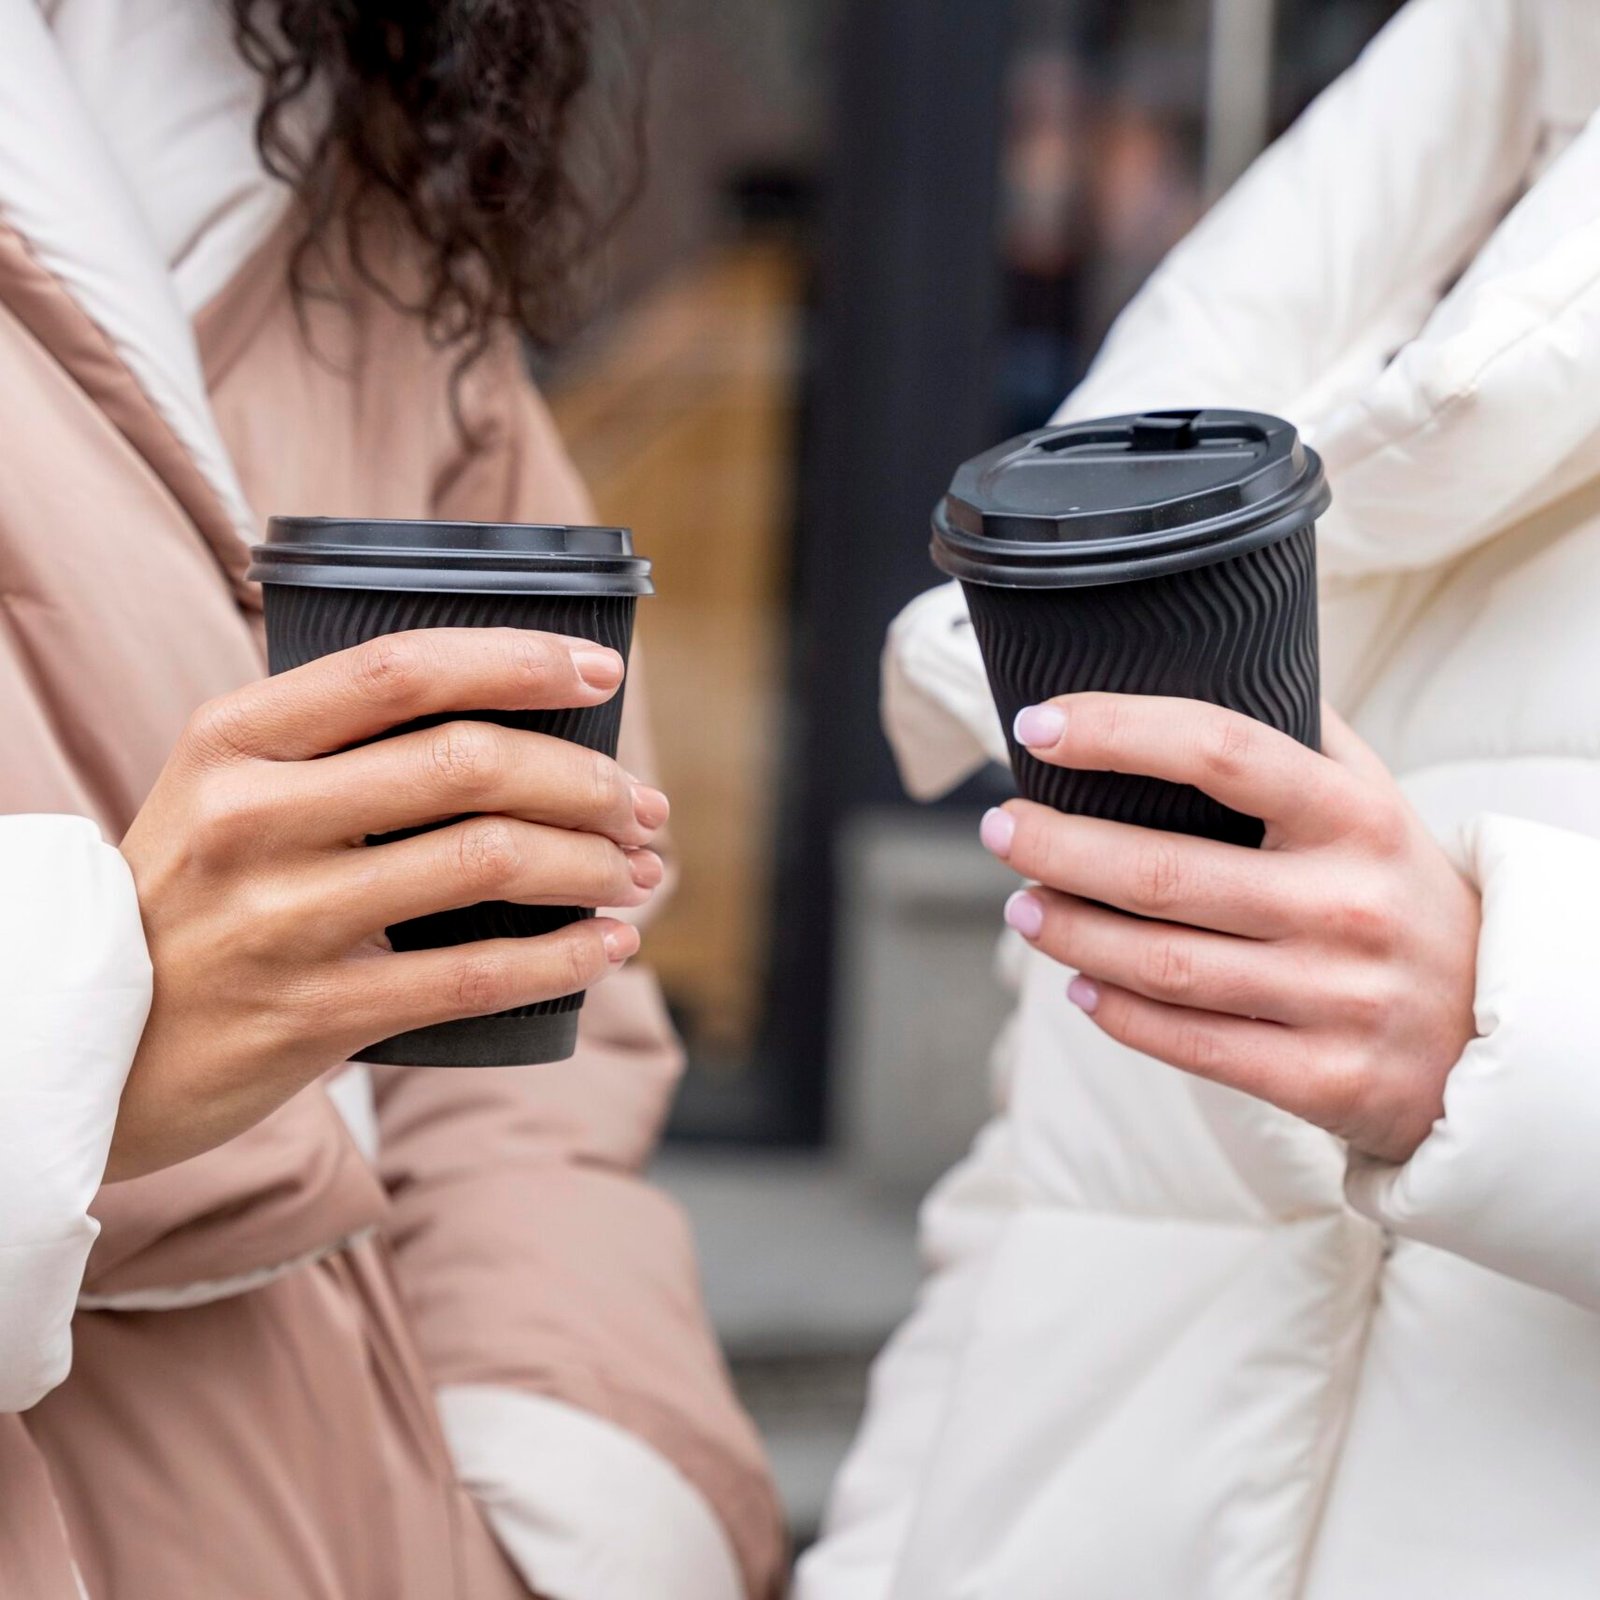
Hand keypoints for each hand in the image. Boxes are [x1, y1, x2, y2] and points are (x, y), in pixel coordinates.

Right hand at [113, 629, 667, 1180]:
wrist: (94, 1043)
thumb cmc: (195, 898)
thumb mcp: (227, 792)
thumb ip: (339, 749)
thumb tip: (520, 728)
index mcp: (235, 739)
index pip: (401, 669)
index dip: (519, 661)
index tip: (602, 674)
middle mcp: (252, 816)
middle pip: (468, 764)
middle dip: (586, 779)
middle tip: (640, 804)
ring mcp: (279, 918)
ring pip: (488, 860)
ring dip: (592, 863)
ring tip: (637, 870)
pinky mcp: (312, 1014)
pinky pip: (475, 975)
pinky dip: (565, 956)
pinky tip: (611, 945)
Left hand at [981, 693, 1480, 1163]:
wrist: (1498, 1033)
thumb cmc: (1400, 895)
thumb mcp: (1375, 803)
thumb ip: (1298, 738)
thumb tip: (1201, 658)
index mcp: (1357, 816)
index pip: (1220, 750)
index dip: (1117, 732)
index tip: (1037, 726)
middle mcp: (1348, 904)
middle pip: (1164, 872)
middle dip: (1058, 846)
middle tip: (1001, 829)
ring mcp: (1338, 997)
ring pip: (1163, 964)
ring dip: (1070, 932)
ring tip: (1023, 906)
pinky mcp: (1325, 1078)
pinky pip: (1192, 1044)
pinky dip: (1118, 1013)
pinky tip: (1078, 986)